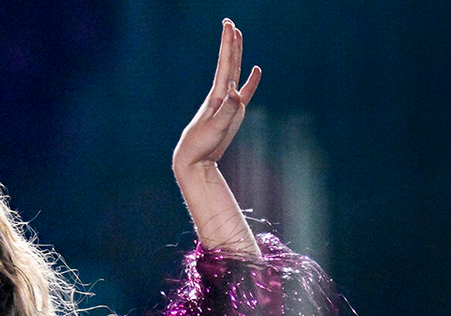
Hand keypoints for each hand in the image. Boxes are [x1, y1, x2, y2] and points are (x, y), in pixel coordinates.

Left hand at [173, 19, 260, 172]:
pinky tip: (256, 70)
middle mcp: (222, 95)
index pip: (225, 64)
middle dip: (229, 42)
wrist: (194, 158)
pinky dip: (251, 82)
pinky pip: (246, 93)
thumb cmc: (201, 144)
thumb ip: (227, 111)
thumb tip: (236, 93)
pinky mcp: (234, 113)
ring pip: (235, 72)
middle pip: (228, 63)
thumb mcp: (215, 128)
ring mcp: (229, 102)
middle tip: (229, 22)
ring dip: (237, 55)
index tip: (229, 25)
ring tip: (238, 37)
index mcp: (217, 95)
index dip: (227, 44)